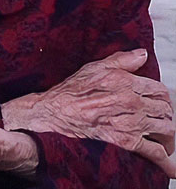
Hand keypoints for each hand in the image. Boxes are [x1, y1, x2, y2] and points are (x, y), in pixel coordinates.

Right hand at [2, 49, 175, 176]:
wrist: (55, 113)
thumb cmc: (71, 92)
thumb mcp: (95, 67)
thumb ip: (122, 60)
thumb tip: (141, 54)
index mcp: (126, 82)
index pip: (159, 90)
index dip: (161, 96)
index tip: (158, 101)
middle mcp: (132, 102)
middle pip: (166, 110)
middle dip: (165, 115)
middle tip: (159, 119)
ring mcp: (131, 123)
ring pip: (166, 130)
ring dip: (167, 135)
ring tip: (162, 137)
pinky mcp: (127, 142)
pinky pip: (156, 152)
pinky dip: (165, 160)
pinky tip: (168, 163)